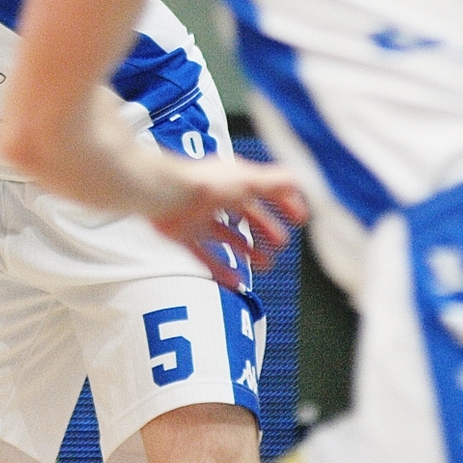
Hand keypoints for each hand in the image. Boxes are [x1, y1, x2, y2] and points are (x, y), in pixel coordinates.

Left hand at [149, 157, 308, 287]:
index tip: (300, 218)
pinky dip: (221, 269)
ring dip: (248, 249)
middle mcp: (216, 197)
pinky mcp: (182, 235)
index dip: (284, 203)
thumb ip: (275, 182)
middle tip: (283, 244)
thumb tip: (302, 179)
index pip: (264, 190)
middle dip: (266, 228)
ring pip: (228, 236)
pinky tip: (236, 282)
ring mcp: (198, 217)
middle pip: (246, 214)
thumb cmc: (203, 184)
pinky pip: (205, 256)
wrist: (161, 194)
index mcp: (232, 180)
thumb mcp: (247, 180)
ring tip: (266, 263)